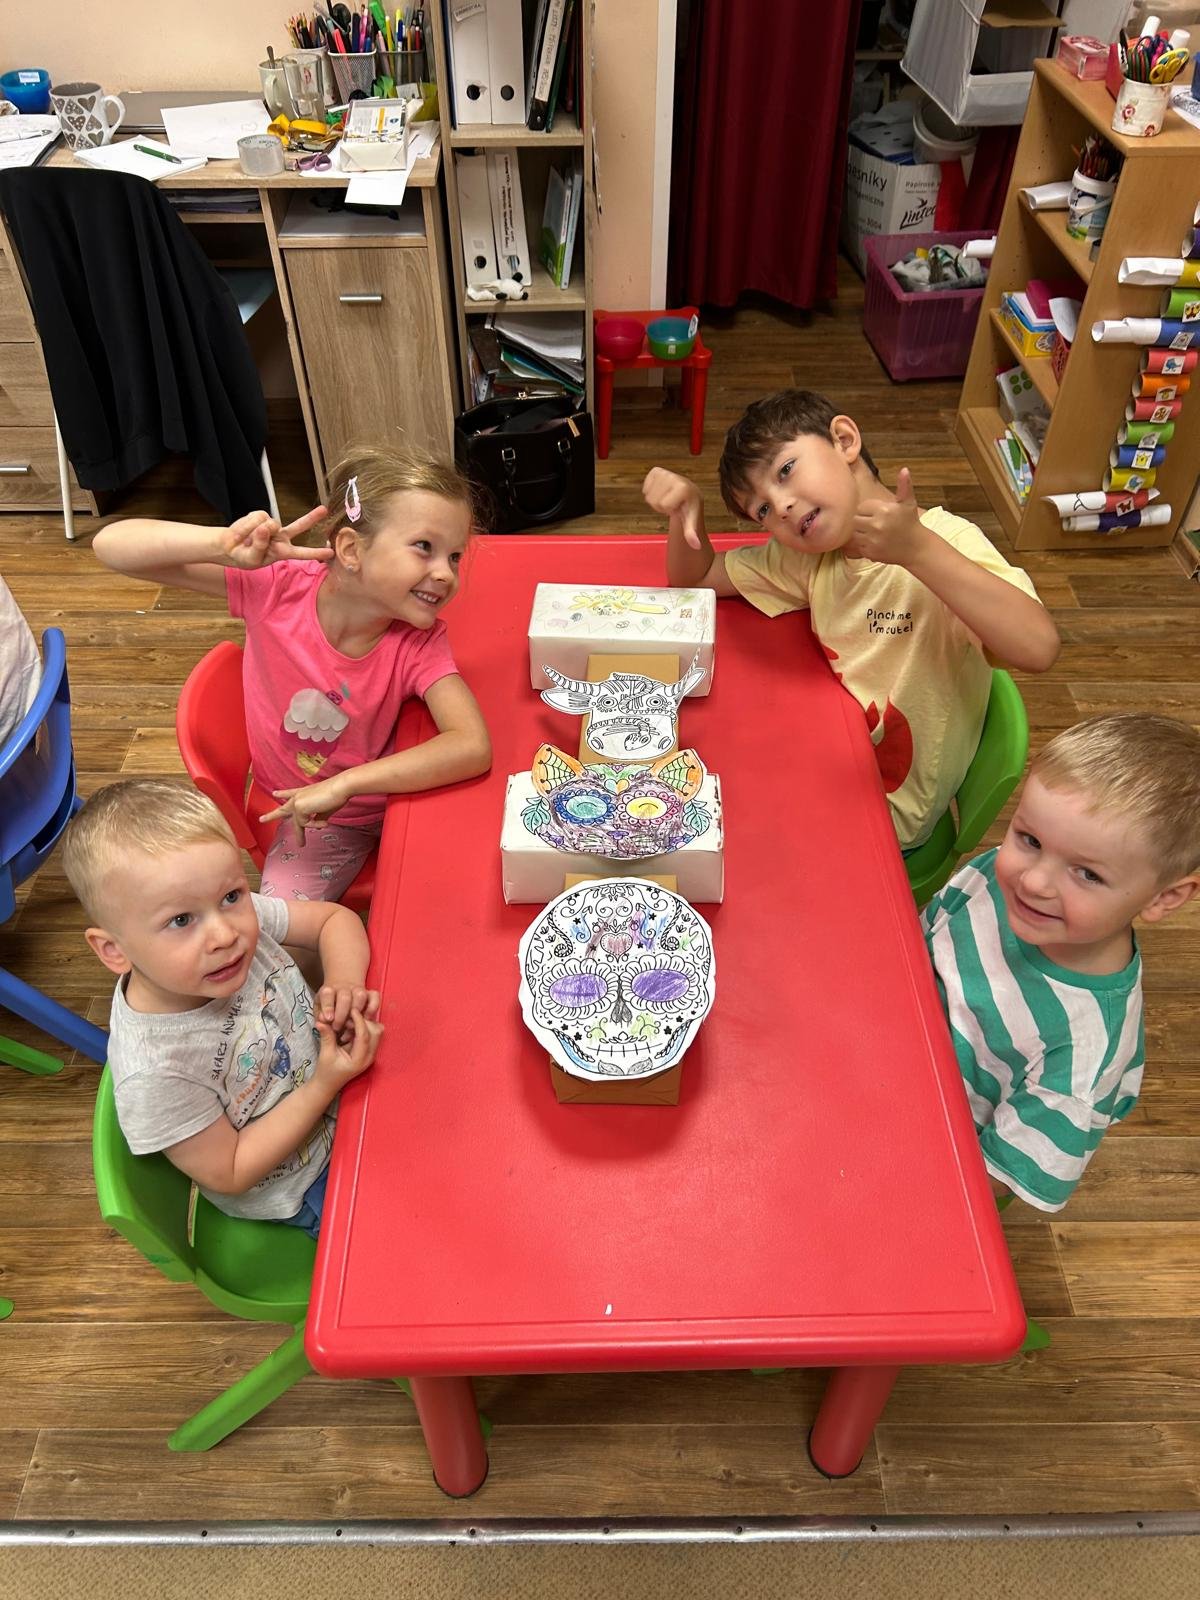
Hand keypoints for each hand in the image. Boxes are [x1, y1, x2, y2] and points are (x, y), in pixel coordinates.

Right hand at [217, 505, 332, 570]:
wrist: (229, 546)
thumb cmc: (243, 557)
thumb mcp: (252, 559)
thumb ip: (260, 546)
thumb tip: (265, 527)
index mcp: (283, 552)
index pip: (301, 553)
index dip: (315, 553)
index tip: (330, 553)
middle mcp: (281, 537)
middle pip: (299, 526)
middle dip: (312, 517)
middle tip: (324, 509)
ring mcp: (272, 525)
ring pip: (268, 524)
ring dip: (254, 533)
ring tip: (246, 541)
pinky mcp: (261, 516)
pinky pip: (256, 518)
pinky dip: (247, 526)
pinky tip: (243, 533)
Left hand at [260, 775, 348, 846]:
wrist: (340, 788)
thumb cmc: (336, 795)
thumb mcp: (325, 808)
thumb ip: (318, 816)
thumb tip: (317, 824)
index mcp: (304, 793)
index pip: (290, 793)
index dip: (282, 794)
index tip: (275, 793)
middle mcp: (298, 796)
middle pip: (282, 809)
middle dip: (271, 815)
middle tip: (261, 819)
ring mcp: (297, 802)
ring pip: (298, 823)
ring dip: (301, 834)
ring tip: (301, 844)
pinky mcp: (299, 808)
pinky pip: (305, 824)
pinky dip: (314, 825)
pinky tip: (323, 823)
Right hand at [314, 1008, 382, 1088]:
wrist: (328, 1085)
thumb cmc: (326, 1072)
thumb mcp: (325, 1054)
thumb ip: (326, 1036)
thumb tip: (322, 1020)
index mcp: (360, 1060)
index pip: (365, 1036)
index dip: (359, 1020)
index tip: (351, 1010)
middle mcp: (369, 1057)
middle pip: (376, 1032)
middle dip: (363, 1021)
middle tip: (347, 1019)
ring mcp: (371, 1054)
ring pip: (376, 1031)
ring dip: (364, 1024)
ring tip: (347, 1025)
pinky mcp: (368, 1050)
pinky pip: (371, 1033)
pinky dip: (362, 1027)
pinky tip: (349, 1029)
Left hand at [317, 982, 380, 1036]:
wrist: (342, 990)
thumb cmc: (330, 1006)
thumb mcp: (320, 1010)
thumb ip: (321, 1017)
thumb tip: (323, 1021)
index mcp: (328, 991)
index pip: (327, 994)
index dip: (328, 1006)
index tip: (328, 1019)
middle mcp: (343, 988)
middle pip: (344, 997)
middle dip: (341, 1014)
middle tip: (337, 1027)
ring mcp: (358, 990)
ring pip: (360, 995)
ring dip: (357, 1012)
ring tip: (351, 1026)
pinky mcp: (370, 994)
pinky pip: (375, 996)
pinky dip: (372, 1008)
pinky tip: (366, 1019)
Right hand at [642, 468, 703, 548]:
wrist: (687, 494)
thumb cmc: (689, 509)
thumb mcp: (690, 521)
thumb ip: (691, 533)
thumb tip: (696, 546)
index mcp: (683, 488)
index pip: (663, 504)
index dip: (668, 509)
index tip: (677, 507)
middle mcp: (674, 477)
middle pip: (654, 500)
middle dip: (660, 505)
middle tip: (672, 503)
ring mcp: (664, 473)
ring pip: (648, 494)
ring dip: (655, 499)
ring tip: (667, 497)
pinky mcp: (656, 470)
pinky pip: (645, 486)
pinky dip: (650, 490)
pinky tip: (662, 491)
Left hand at [849, 468, 926, 565]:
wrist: (916, 548)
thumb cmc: (910, 523)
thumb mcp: (908, 503)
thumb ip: (904, 486)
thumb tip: (904, 469)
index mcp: (884, 510)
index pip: (861, 507)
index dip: (867, 511)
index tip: (876, 515)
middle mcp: (877, 524)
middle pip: (855, 520)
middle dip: (861, 521)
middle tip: (872, 525)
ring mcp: (872, 539)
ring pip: (854, 533)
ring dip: (860, 533)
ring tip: (873, 533)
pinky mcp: (870, 552)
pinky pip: (858, 546)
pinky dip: (863, 545)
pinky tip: (875, 543)